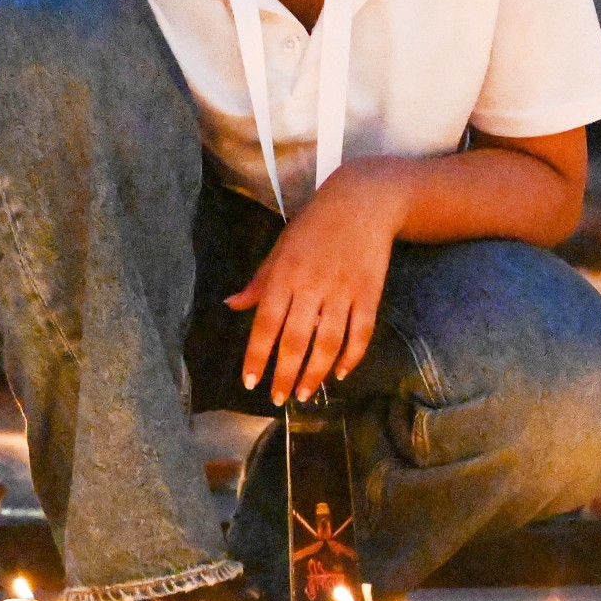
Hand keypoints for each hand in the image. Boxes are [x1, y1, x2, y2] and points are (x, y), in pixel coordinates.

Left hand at [226, 163, 404, 405]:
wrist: (362, 202)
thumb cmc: (314, 226)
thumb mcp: (280, 249)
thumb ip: (259, 282)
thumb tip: (232, 306)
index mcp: (284, 275)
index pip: (265, 324)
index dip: (257, 356)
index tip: (250, 381)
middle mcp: (311, 286)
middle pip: (296, 341)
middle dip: (285, 375)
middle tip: (278, 398)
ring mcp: (343, 291)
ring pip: (328, 344)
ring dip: (315, 374)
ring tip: (305, 394)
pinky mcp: (369, 294)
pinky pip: (360, 333)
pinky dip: (351, 357)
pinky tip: (340, 373)